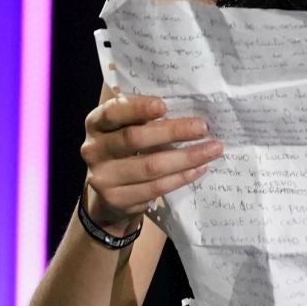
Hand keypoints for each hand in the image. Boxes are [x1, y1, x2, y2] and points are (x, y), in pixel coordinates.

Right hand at [79, 90, 222, 228]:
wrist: (108, 194)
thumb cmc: (125, 149)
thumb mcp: (125, 128)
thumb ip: (144, 117)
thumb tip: (187, 107)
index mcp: (96, 124)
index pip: (113, 112)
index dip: (137, 108)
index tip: (164, 105)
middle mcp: (93, 149)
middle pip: (135, 139)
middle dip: (173, 131)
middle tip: (203, 127)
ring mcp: (102, 177)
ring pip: (150, 166)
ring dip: (186, 157)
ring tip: (213, 149)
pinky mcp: (117, 199)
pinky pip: (155, 188)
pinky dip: (181, 177)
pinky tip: (199, 168)